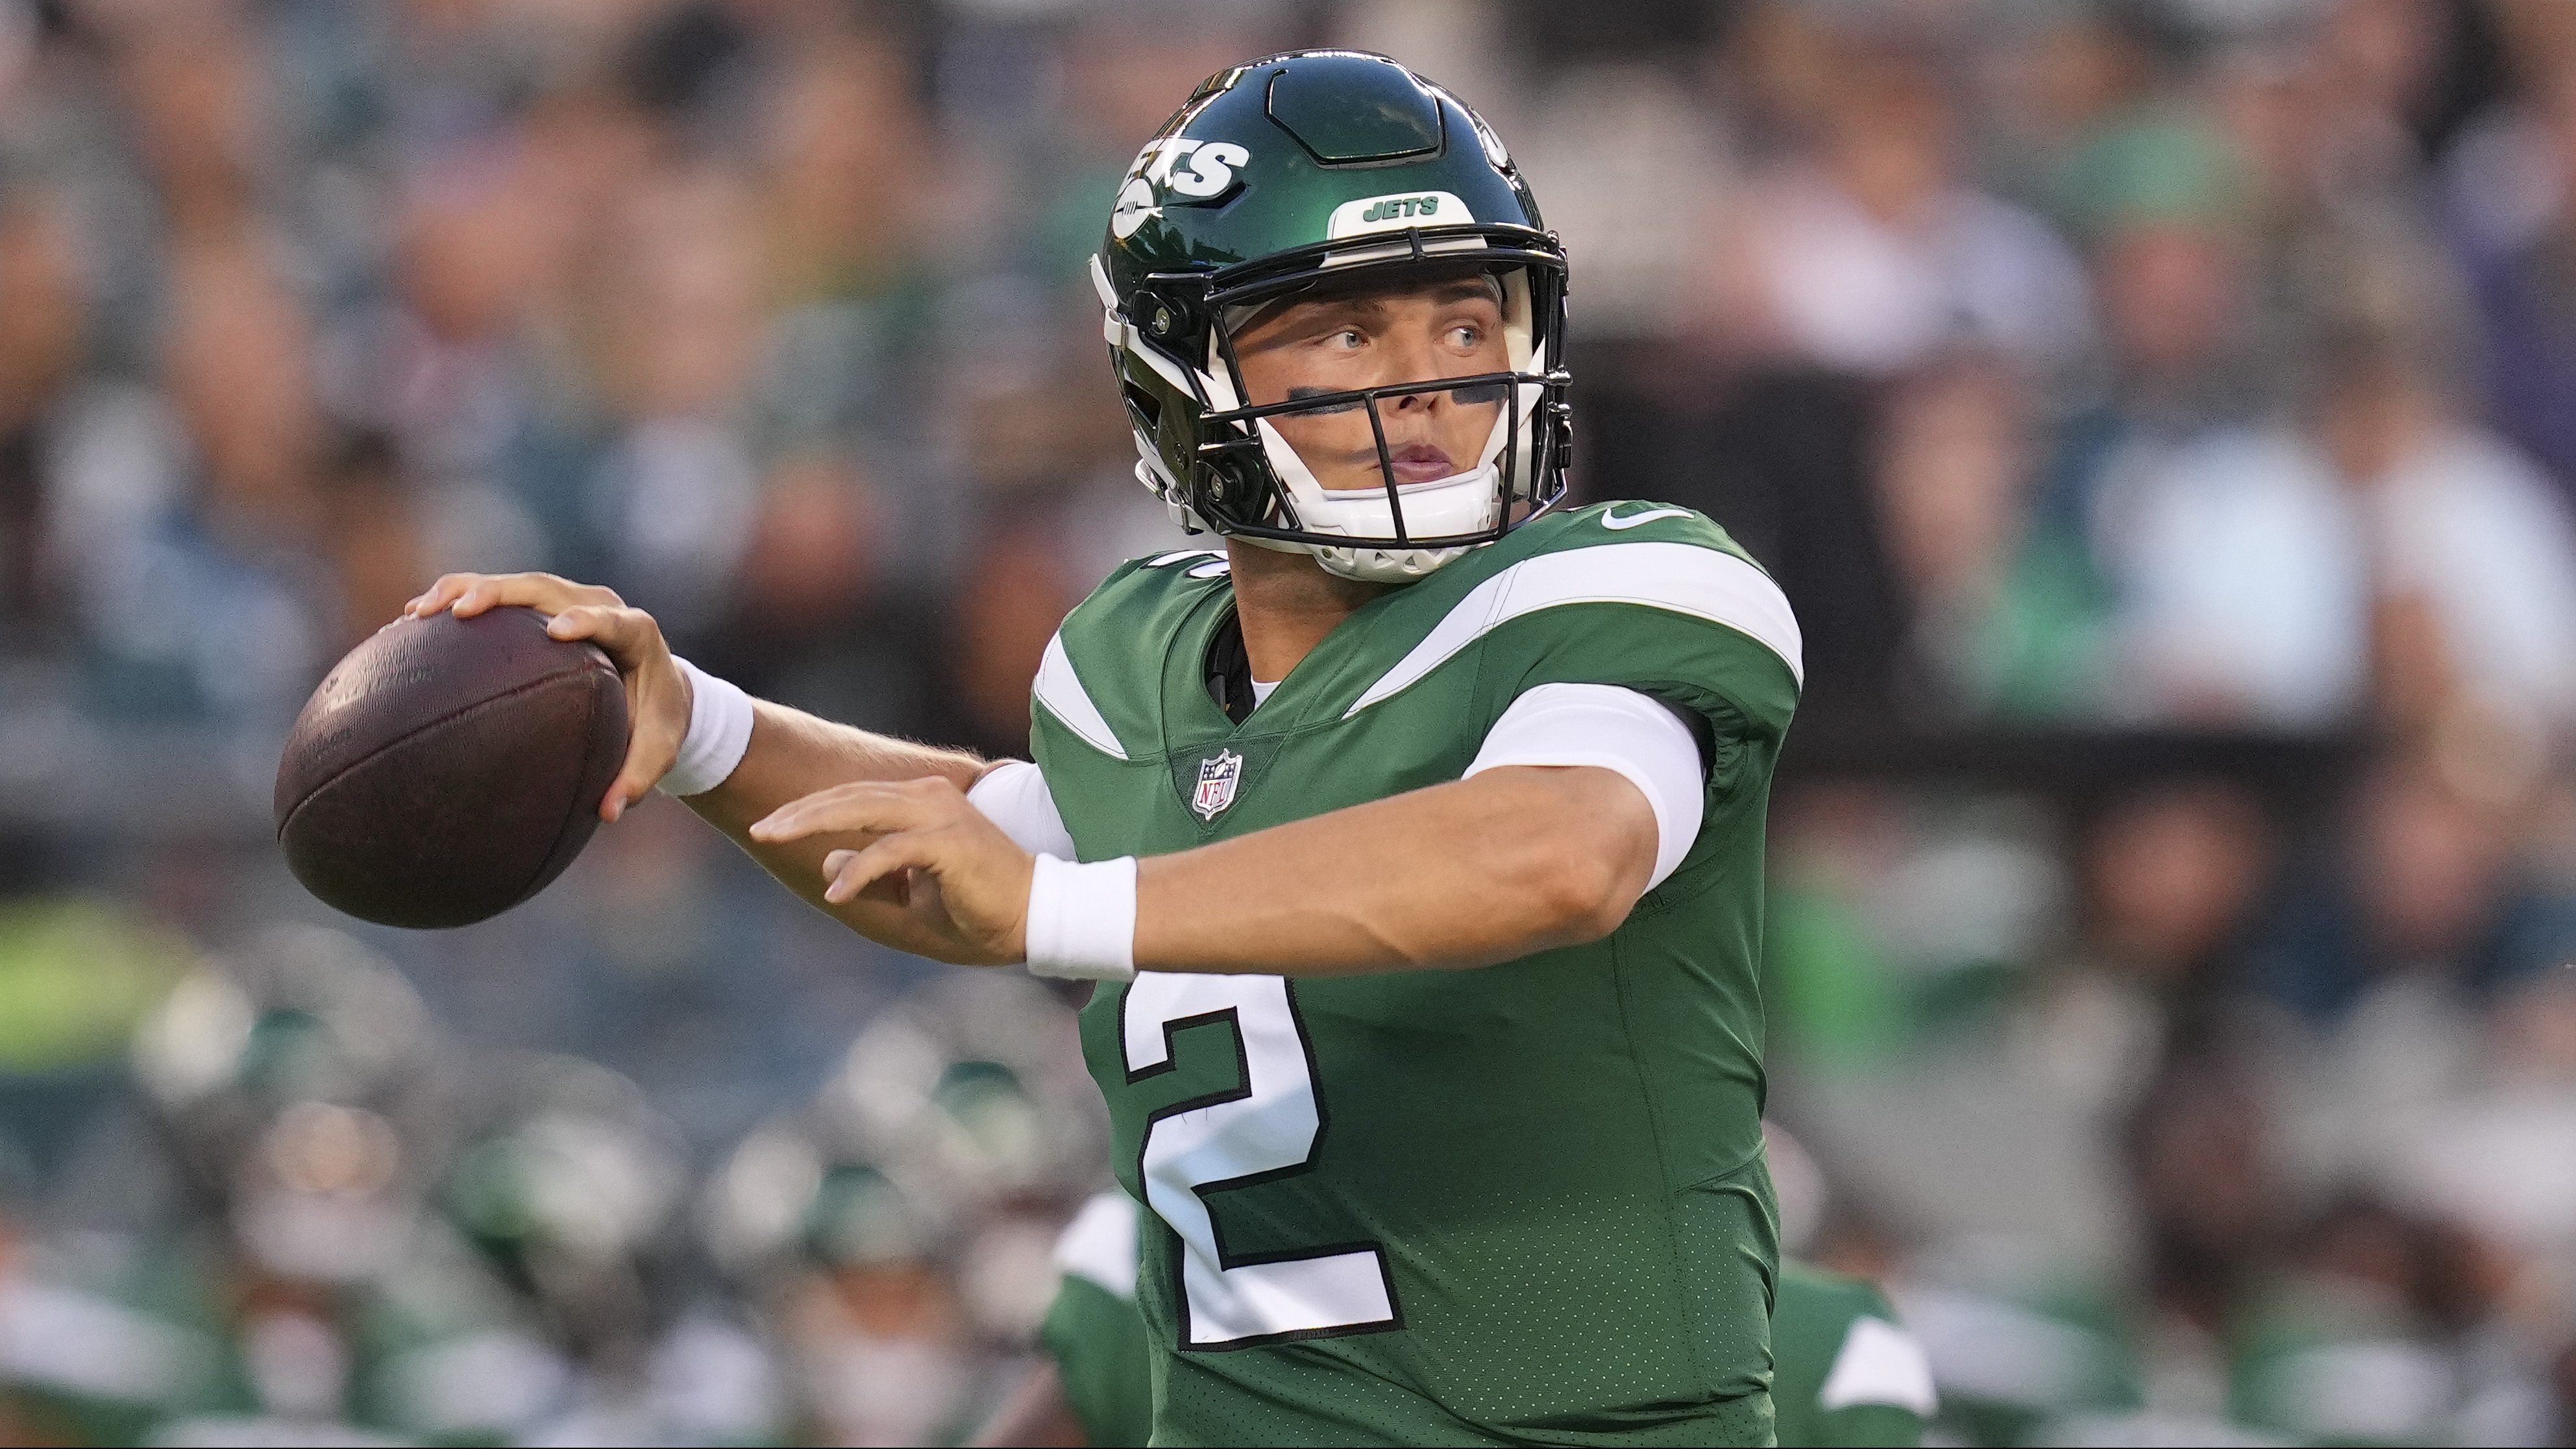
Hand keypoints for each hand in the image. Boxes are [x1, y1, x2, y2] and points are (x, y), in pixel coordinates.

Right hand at [402, 572, 690, 822]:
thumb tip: (609, 813)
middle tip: (460, 610)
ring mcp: (567, 600)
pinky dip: (456, 600)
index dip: (587, 620)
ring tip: (418, 612)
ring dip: (464, 590)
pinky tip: (411, 620)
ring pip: (515, 585)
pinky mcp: (542, 606)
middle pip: (546, 589)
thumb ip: (637, 777)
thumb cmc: (656, 722)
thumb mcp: (658, 751)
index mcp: (635, 633)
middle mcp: (599, 605)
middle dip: (501, 593)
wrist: (658, 688)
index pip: (611, 620)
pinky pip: (497, 597)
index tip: (557, 631)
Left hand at [748, 778, 1032, 965]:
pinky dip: (860, 871)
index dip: (808, 809)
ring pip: (862, 810)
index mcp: (921, 801)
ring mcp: (940, 815)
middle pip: (849, 796)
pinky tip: (836, 895)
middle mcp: (929, 797)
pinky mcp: (949, 842)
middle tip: (758, 827)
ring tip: (772, 837)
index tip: (768, 824)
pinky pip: (890, 852)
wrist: (1033, 916)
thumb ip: (869, 871)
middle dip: (798, 812)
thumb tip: (829, 861)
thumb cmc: (975, 906)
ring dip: (813, 823)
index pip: (853, 796)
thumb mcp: (909, 892)